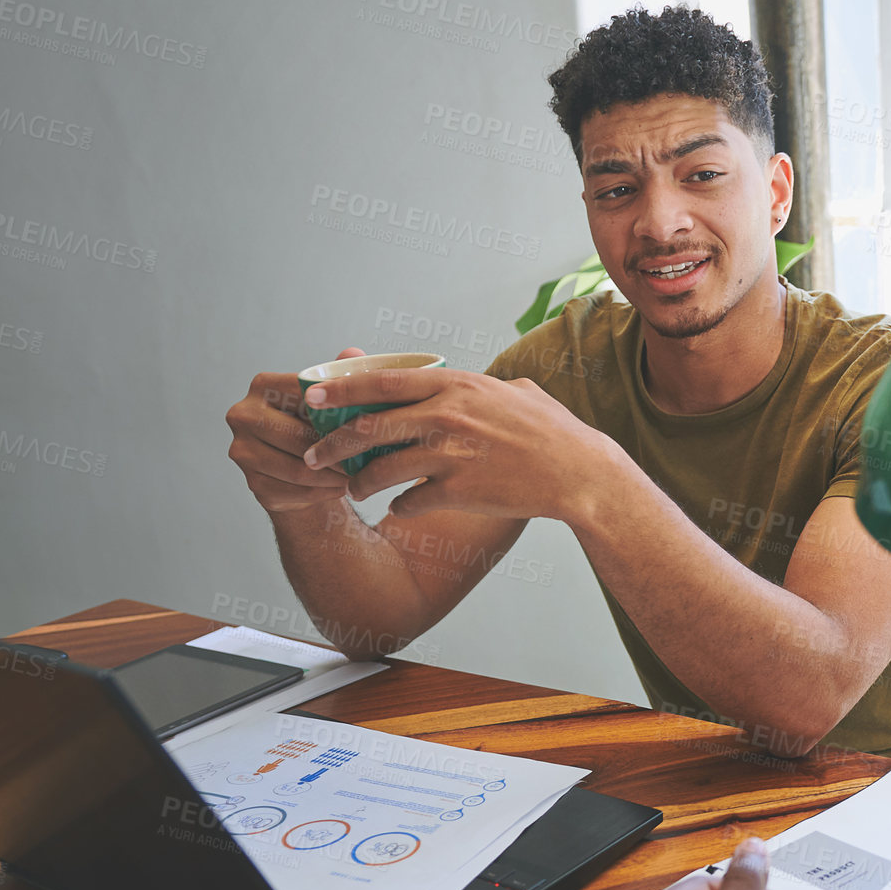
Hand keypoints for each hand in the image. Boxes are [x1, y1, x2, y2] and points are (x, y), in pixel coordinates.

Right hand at [224, 355, 354, 513]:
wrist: (300, 470)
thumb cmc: (319, 426)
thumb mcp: (332, 398)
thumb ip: (341, 375)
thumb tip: (355, 353)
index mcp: (263, 386)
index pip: (303, 397)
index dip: (337, 411)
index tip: (368, 422)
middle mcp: (243, 415)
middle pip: (297, 436)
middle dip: (336, 450)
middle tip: (369, 458)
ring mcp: (242, 451)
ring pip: (298, 468)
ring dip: (333, 476)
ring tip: (360, 475)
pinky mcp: (252, 483)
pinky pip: (294, 491)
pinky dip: (323, 492)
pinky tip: (342, 488)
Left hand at [299, 361, 619, 520]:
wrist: (578, 473)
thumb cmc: (553, 430)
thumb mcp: (517, 390)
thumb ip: (481, 386)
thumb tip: (465, 383)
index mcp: (456, 384)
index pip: (382, 383)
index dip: (341, 390)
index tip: (312, 398)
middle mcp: (447, 416)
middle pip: (368, 428)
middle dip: (330, 444)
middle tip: (312, 455)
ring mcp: (450, 454)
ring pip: (380, 470)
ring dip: (358, 482)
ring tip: (351, 488)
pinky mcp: (458, 491)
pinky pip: (409, 501)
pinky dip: (400, 505)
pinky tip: (401, 506)